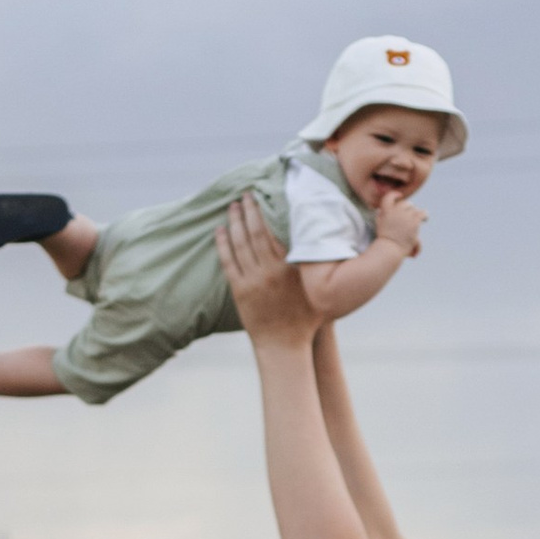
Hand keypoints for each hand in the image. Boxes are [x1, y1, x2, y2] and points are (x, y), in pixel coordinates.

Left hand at [216, 194, 318, 345]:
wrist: (285, 346)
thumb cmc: (307, 317)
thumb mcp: (318, 286)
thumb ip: (316, 262)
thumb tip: (319, 235)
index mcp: (291, 266)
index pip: (275, 229)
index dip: (267, 209)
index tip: (263, 192)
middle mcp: (271, 270)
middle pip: (255, 231)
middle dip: (249, 209)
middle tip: (246, 193)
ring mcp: (253, 280)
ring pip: (240, 243)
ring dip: (235, 221)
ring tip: (233, 206)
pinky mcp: (240, 291)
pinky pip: (228, 261)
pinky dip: (223, 243)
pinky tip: (220, 230)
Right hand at [371, 193, 425, 256]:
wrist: (390, 249)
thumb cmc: (384, 241)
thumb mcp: (379, 225)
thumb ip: (381, 216)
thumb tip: (380, 212)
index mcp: (386, 210)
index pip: (390, 196)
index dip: (395, 195)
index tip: (399, 196)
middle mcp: (396, 210)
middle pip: (405, 204)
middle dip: (407, 208)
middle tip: (408, 216)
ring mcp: (405, 215)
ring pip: (414, 209)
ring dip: (415, 214)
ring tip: (417, 219)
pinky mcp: (414, 222)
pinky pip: (422, 214)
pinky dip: (425, 215)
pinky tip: (425, 218)